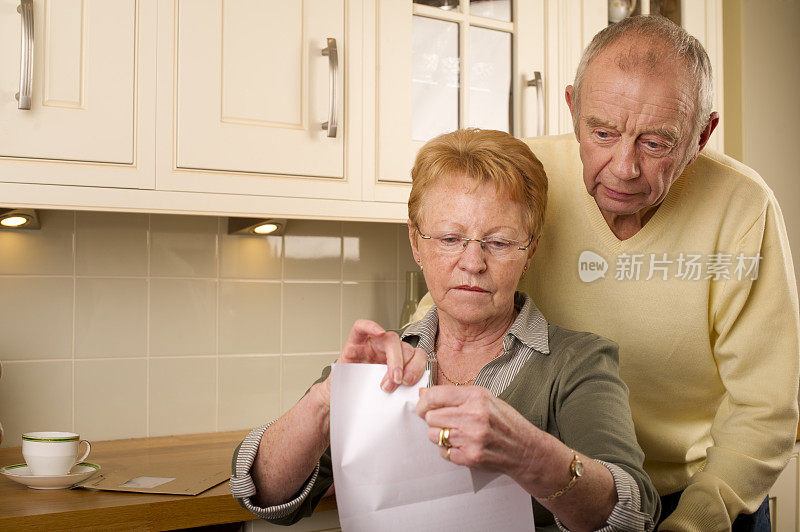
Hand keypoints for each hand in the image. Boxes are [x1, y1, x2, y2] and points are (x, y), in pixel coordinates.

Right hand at [329, 319, 426, 394]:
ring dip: (395, 358)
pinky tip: (378, 333)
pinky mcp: (354, 343)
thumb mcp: (388, 395)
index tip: (412, 382)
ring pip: (391, 338)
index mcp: (399, 362)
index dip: (418, 366)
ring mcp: (371, 345)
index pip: (416, 355)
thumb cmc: (363, 396)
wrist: (341, 400)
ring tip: (387, 381)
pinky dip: (371, 326)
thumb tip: (416, 394)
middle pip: (405, 347)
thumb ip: (402, 390)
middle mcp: (387, 351)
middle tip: (399, 383)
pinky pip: (361, 327)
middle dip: (405, 366)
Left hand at [416, 385, 540, 476]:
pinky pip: (443, 452)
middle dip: (434, 419)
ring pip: (433, 435)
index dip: (424, 401)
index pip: (435, 396)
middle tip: (448, 421)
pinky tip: (464, 445)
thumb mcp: (485, 399)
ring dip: (441, 435)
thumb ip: (454, 396)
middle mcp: (473, 416)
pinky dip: (450, 449)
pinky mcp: (470, 457)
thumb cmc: (505, 422)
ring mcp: (471, 438)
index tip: (423, 405)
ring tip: (457, 433)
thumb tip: (424, 393)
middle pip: (431, 417)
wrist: (525, 449)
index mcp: (476, 397)